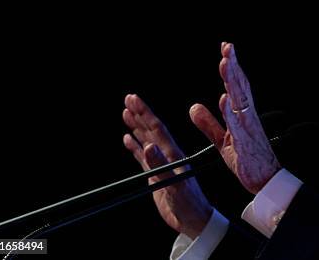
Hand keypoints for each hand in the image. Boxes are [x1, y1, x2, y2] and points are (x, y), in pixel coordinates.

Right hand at [122, 94, 211, 238]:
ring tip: (126, 112)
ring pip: (146, 139)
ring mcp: (161, 164)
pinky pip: (143, 156)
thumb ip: (161, 166)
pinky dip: (135, 146)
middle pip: (151, 130)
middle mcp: (167, 155)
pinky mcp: (156, 175)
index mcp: (173, 154)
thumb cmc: (188, 203)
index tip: (134, 99)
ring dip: (137, 126)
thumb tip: (148, 146)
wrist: (193, 219)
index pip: (158, 128)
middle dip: (140, 113)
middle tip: (128, 98)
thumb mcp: (175, 185)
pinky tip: (128, 138)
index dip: (146, 113)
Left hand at [189, 42, 280, 193]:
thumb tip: (194, 107)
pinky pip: (237, 125)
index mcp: (241, 115)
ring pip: (239, 100)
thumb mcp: (221, 140)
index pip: (236, 86)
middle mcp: (246, 117)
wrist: (265, 181)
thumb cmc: (247, 160)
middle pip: (240, 87)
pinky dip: (231, 111)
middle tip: (228, 46)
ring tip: (226, 63)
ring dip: (233, 81)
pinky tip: (226, 98)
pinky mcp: (244, 143)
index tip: (225, 49)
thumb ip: (208, 123)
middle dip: (233, 66)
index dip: (231, 67)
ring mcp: (247, 128)